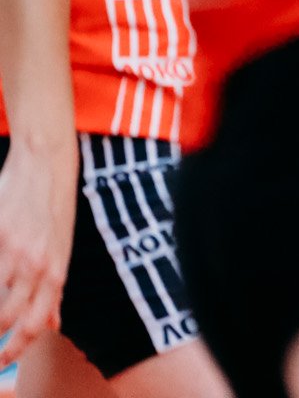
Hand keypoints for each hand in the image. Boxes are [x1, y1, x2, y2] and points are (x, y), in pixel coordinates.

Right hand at [0, 138, 74, 365]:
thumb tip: (54, 323)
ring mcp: (14, 250)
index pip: (37, 323)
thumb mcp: (63, 250)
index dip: (17, 349)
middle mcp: (38, 264)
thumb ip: (54, 290)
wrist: (46, 166)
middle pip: (8, 317)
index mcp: (57, 272)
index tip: (2, 361)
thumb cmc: (54, 210)